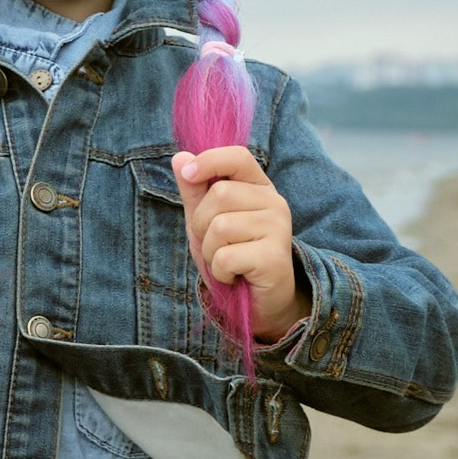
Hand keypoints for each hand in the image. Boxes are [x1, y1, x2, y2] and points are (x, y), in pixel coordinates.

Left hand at [171, 145, 307, 340]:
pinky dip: (219, 272)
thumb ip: (194, 190)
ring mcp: (278, 229)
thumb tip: (179, 158)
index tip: (189, 174)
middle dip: (202, 224)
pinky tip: (234, 276)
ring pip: (220, 227)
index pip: (238, 157)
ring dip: (210, 251)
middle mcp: (274, 203)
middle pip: (220, 195)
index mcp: (259, 188)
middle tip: (215, 245)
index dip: (210, 160)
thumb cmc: (233, 256)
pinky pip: (225, 257)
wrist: (259, 301)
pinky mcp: (274, 257)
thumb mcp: (206, 221)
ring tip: (226, 262)